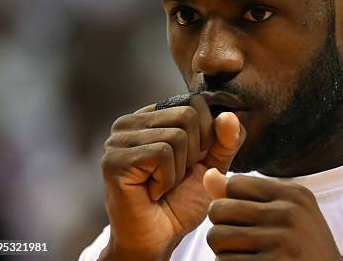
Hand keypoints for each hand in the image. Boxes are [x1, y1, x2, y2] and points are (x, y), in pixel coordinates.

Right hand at [99, 95, 245, 260]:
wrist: (159, 239)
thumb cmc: (182, 202)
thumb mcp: (212, 166)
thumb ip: (225, 140)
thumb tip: (228, 115)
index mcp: (152, 116)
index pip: (194, 102)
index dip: (206, 134)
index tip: (191, 161)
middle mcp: (130, 122)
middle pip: (187, 115)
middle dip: (195, 152)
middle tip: (176, 176)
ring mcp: (118, 140)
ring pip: (176, 136)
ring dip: (180, 170)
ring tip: (163, 185)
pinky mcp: (114, 160)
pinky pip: (161, 154)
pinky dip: (167, 179)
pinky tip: (153, 191)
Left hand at [203, 170, 342, 259]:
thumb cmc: (301, 247)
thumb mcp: (286, 213)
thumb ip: (246, 195)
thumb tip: (208, 175)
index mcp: (293, 194)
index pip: (234, 184)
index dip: (233, 203)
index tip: (249, 220)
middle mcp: (288, 214)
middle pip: (219, 209)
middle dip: (222, 226)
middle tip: (242, 241)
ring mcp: (280, 242)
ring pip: (216, 237)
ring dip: (223, 250)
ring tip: (245, 254)